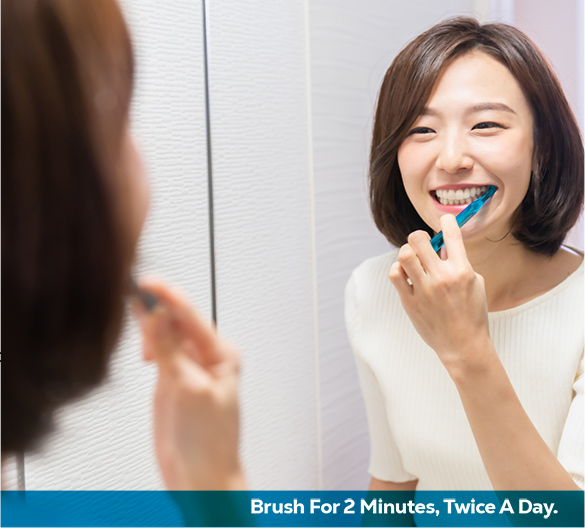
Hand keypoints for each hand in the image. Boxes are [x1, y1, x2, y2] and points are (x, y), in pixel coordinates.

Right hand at [133, 279, 244, 489]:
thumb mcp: (189, 390)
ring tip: (133, 311)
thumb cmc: (211, 441)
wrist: (200, 477)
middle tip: (134, 291)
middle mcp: (205, 357)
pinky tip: (138, 337)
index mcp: (221, 354)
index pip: (192, 316)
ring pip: (164, 333)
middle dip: (157, 306)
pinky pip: (156, 351)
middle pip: (177, 320)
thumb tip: (157, 316)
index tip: (148, 284)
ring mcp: (186, 367)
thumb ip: (170, 352)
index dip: (168, 297)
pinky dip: (145, 340)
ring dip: (149, 321)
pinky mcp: (169, 380)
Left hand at [388, 215, 491, 371]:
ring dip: (408, 252)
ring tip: (413, 260)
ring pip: (405, 254)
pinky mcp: (410, 301)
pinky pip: (395, 274)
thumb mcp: (475, 284)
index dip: (447, 220)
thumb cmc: (472, 314)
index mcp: (462, 271)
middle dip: (420, 237)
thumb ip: (459, 263)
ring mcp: (424, 289)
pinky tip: (406, 275)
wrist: (463, 345)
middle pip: (418, 239)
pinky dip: (398, 270)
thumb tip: (442, 246)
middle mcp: (442, 277)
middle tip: (422, 245)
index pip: (452, 234)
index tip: (444, 220)